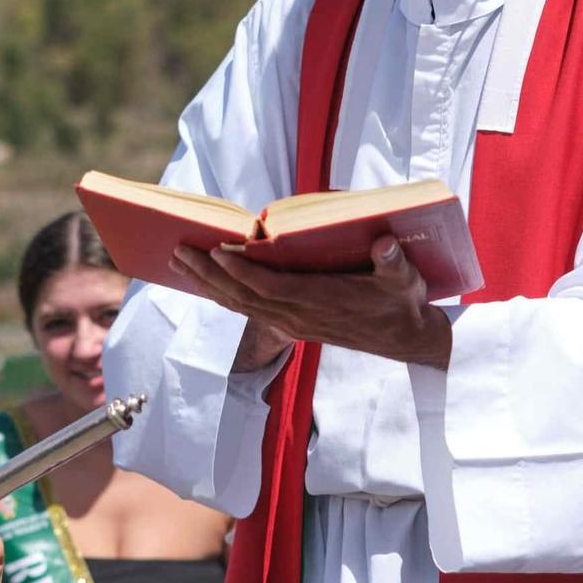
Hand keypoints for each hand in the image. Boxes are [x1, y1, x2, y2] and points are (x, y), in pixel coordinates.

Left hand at [173, 235, 450, 368]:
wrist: (406, 338)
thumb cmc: (403, 301)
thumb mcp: (405, 279)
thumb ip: (393, 262)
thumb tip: (384, 244)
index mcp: (318, 300)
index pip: (268, 286)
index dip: (240, 270)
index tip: (215, 251)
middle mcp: (297, 315)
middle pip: (241, 295)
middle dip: (207, 274)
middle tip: (177, 251)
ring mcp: (291, 322)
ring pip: (239, 304)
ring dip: (207, 284)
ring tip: (180, 262)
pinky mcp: (290, 324)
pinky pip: (248, 309)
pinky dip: (223, 294)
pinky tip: (205, 282)